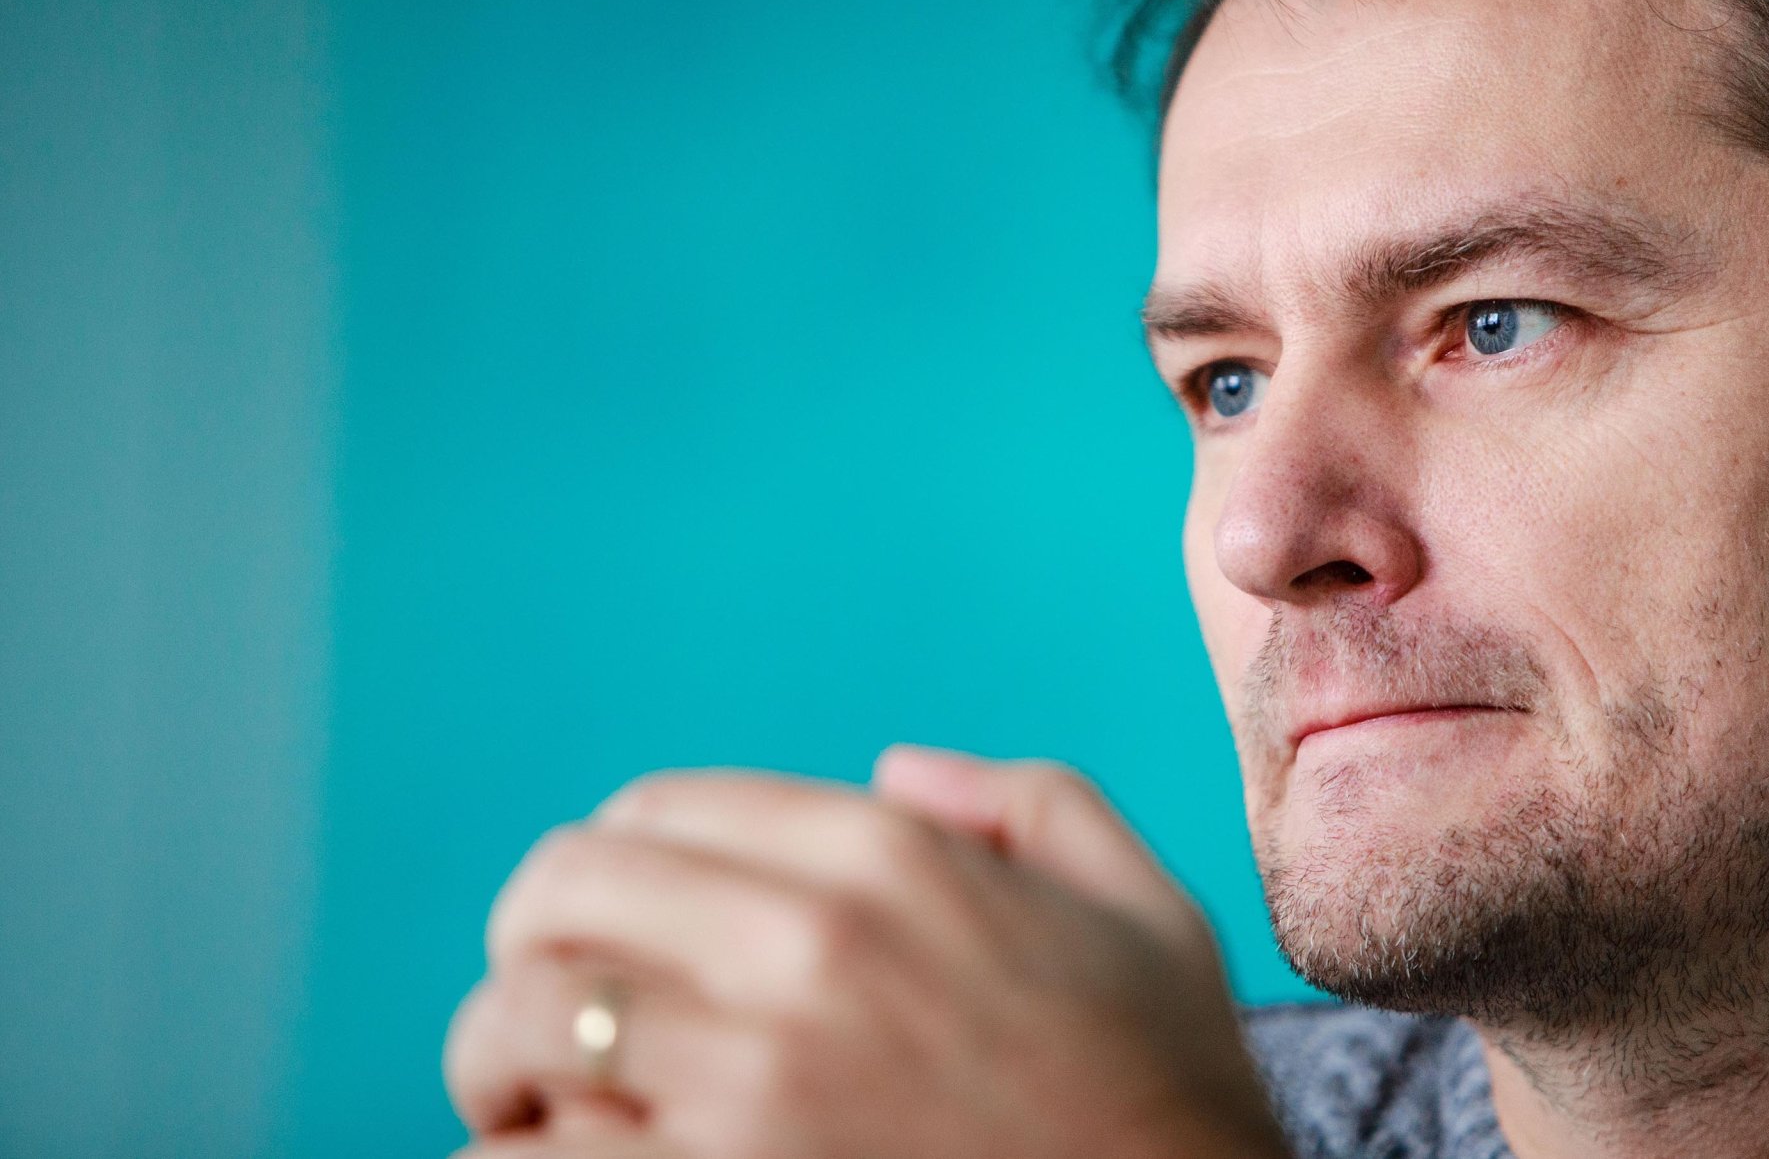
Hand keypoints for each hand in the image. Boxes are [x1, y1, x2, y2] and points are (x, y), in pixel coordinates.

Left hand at [444, 746, 1289, 1158]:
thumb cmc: (1162, 1098)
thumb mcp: (1140, 910)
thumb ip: (1025, 802)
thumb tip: (895, 770)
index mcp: (888, 858)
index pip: (649, 808)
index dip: (615, 861)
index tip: (622, 920)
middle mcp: (803, 949)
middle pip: (554, 893)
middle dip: (530, 943)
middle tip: (551, 1001)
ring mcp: (749, 1088)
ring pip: (513, 1029)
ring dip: (499, 1065)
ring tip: (532, 1103)